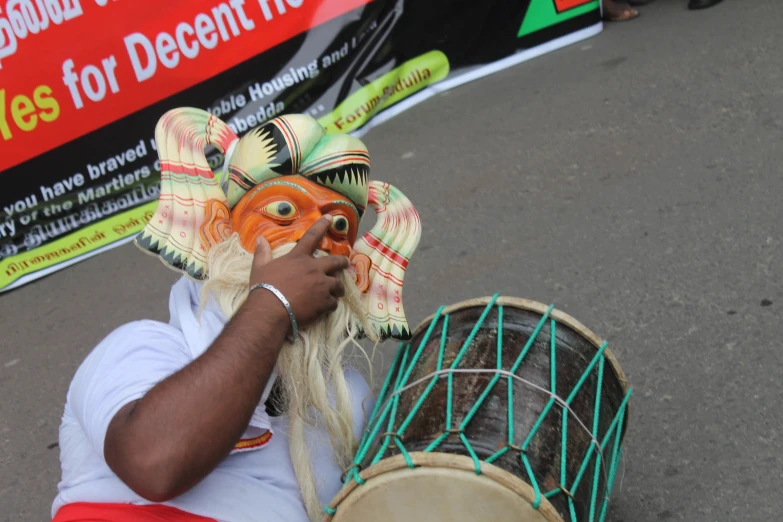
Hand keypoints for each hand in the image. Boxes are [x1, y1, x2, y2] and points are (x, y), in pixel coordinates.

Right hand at [247, 215, 348, 329]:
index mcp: (299, 258)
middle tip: (345, 263)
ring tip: (337, 292)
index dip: (321, 226)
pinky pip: (334, 302)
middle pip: (335, 262)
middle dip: (342, 262)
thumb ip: (262, 253)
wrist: (270, 311)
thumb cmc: (263, 288)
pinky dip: (331, 304)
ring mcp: (322, 285)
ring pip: (338, 284)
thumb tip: (260, 239)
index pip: (312, 236)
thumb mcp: (260, 268)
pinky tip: (326, 308)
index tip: (330, 218)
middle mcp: (314, 269)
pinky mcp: (325, 302)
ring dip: (338, 288)